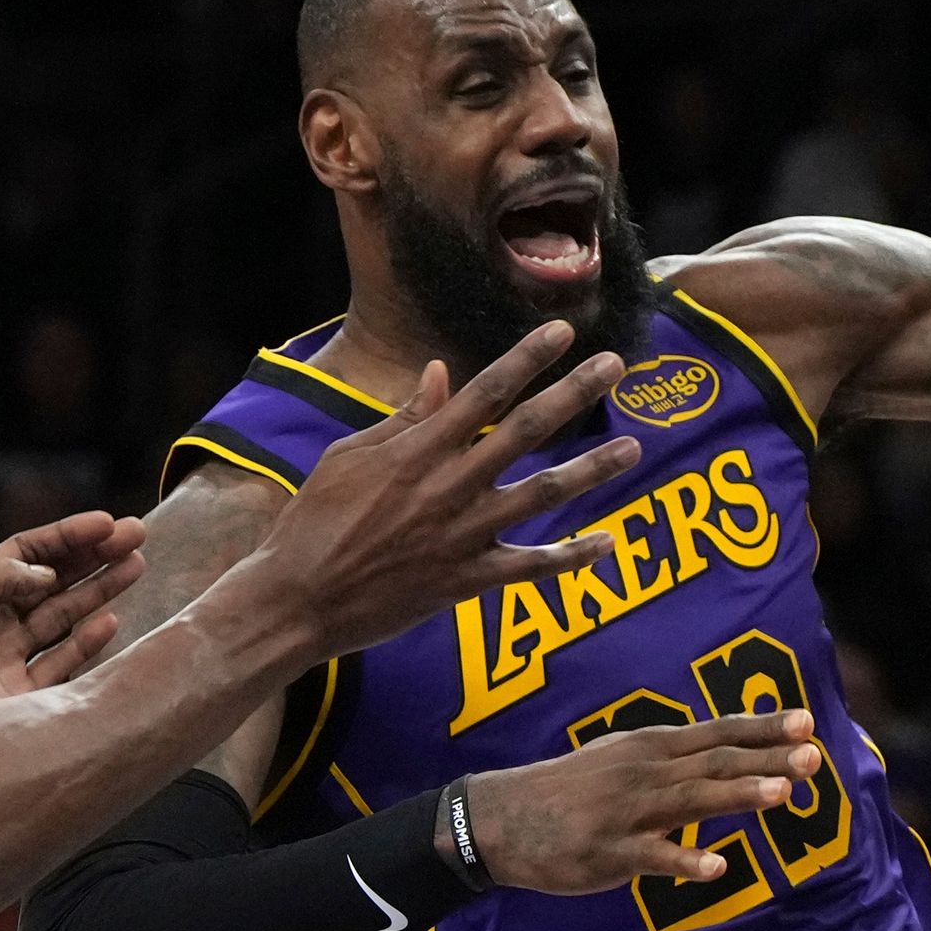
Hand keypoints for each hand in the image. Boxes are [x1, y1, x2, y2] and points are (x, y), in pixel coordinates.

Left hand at [0, 511, 149, 713]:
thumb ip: (2, 576)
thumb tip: (44, 572)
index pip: (25, 553)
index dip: (67, 536)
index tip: (107, 524)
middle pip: (51, 581)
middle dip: (93, 558)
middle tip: (135, 537)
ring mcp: (9, 660)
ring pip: (63, 617)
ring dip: (99, 591)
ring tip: (136, 567)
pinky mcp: (23, 697)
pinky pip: (63, 662)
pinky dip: (87, 641)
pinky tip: (111, 621)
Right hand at [252, 323, 640, 656]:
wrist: (297, 599)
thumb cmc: (314, 522)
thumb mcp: (349, 457)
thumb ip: (403, 418)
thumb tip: (440, 372)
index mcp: (417, 450)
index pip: (484, 392)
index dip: (526, 358)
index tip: (562, 331)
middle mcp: (447, 487)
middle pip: (524, 431)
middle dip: (573, 394)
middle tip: (615, 365)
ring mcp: (460, 536)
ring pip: (539, 495)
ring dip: (590, 470)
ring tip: (633, 447)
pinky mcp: (465, 581)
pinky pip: (529, 568)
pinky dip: (570, 556)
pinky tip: (606, 542)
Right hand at [464, 711, 823, 893]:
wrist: (500, 819)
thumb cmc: (568, 791)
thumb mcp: (620, 759)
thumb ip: (673, 761)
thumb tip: (723, 758)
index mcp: (650, 748)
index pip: (717, 733)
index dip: (762, 728)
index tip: (807, 722)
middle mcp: (644, 772)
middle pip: (715, 763)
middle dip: (767, 758)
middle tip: (813, 757)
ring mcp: (627, 812)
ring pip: (691, 800)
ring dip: (738, 795)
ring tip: (782, 793)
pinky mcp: (608, 852)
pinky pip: (651, 857)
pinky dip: (684, 861)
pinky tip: (716, 868)